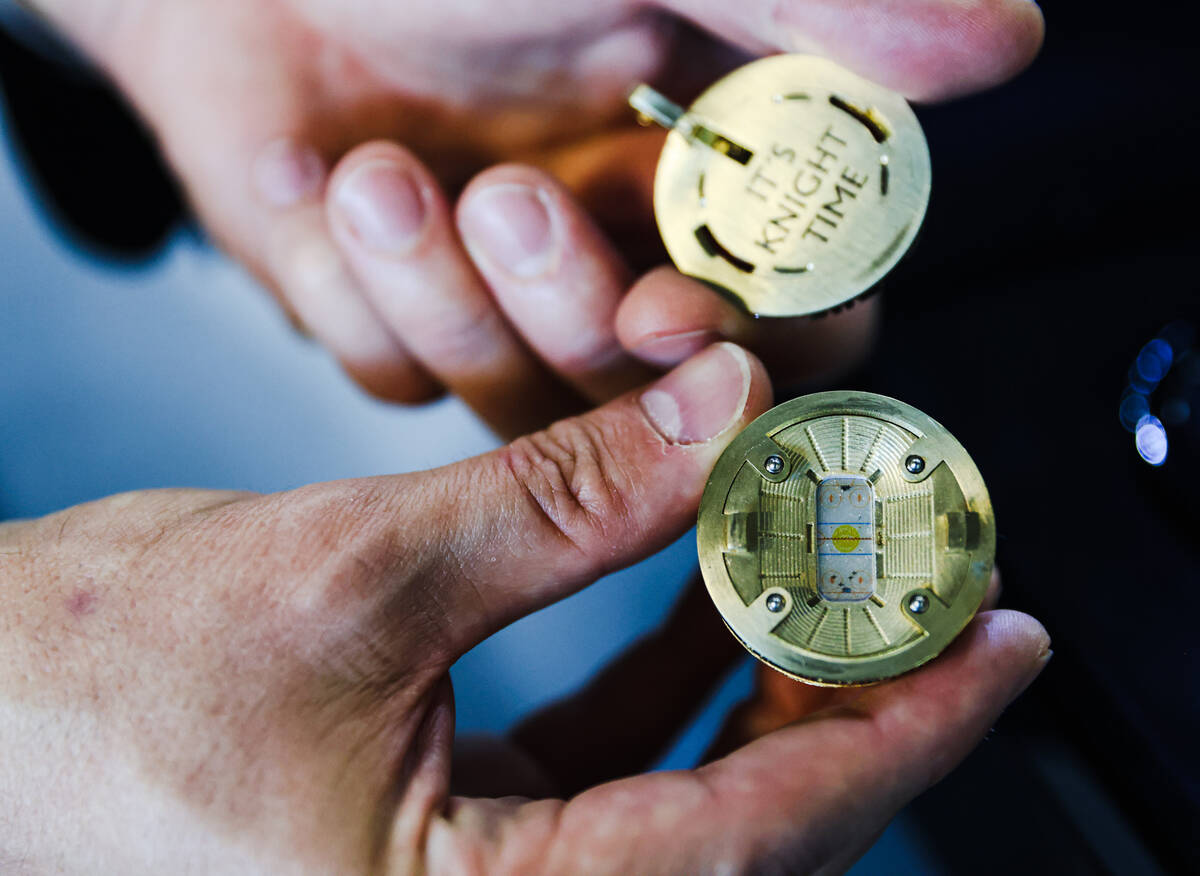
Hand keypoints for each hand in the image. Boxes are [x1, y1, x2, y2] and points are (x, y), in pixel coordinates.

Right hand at [0, 344, 1048, 873]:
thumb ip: (557, 502)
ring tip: (831, 587)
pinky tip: (710, 607)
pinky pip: (612, 783)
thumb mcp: (353, 578)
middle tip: (926, 601)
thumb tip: (711, 417)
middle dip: (848, 706)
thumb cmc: (99, 695)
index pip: (757, 841)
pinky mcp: (457, 839)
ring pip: (689, 809)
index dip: (897, 736)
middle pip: (745, 834)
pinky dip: (676, 693)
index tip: (996, 650)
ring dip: (767, 693)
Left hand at [29, 0, 1043, 434]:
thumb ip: (823, 14)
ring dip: (453, 296)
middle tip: (517, 202)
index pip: (795, 322)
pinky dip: (362, 294)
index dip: (750, 349)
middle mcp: (620, 262)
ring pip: (524, 405)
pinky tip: (324, 190)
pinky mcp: (405, 337)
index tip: (677, 314)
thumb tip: (1004, 37)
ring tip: (386, 174)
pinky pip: (402, 382)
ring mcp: (505, 314)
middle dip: (577, 317)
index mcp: (706, 183)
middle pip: (656, 395)